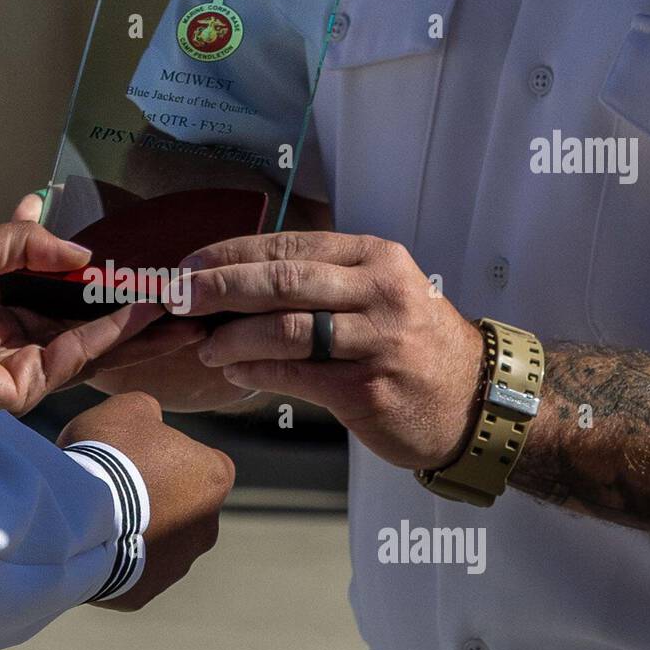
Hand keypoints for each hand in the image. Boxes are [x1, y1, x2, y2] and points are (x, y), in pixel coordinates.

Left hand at [0, 222, 202, 420]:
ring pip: (91, 343)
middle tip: (171, 288)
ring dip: (134, 324)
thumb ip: (26, 243)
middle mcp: (13, 337)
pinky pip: (78, 357)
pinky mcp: (26, 389)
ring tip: (177, 302)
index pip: (56, 290)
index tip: (128, 257)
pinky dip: (112, 334)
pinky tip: (143, 312)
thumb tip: (81, 251)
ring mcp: (22, 365)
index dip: (92, 276)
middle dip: (127, 306)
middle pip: (82, 321)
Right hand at [57, 392, 233, 610]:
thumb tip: (150, 420)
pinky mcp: (146, 592)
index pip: (207, 462)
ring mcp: (178, 564)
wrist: (78, 517)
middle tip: (116, 484)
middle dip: (158, 497)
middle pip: (185, 507)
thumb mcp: (130, 408)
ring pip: (160, 542)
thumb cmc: (110, 455)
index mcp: (214, 478)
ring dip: (138, 530)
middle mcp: (206, 526)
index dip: (174, 455)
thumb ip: (149, 411)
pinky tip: (90, 542)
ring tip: (97, 515)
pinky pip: (132, 571)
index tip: (143, 454)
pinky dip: (116, 558)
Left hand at [176, 232, 485, 470]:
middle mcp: (379, 292)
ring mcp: (376, 341)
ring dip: (231, 336)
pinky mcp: (368, 389)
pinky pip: (296, 374)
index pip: (288, 247)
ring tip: (203, 345)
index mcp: (374, 258)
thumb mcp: (377, 295)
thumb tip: (233, 285)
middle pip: (281, 281)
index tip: (186, 266)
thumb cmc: (410, 345)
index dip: (228, 255)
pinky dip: (255, 371)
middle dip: (217, 287)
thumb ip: (317, 285)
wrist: (474, 402)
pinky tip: (234, 371)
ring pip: (285, 329)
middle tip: (175, 298)